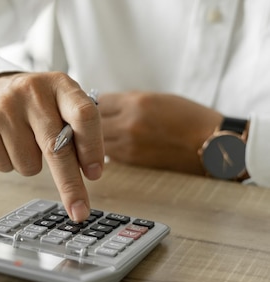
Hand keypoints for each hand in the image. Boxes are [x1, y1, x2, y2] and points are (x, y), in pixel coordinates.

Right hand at [0, 72, 103, 220]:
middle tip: (79, 211)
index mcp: (59, 85)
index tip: (94, 175)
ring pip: (29, 164)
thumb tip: (88, 171)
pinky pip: (4, 166)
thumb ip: (76, 130)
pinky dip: (8, 163)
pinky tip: (5, 143)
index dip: (92, 148)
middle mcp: (32, 92)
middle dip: (70, 186)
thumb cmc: (32, 104)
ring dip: (30, 164)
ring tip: (23, 141)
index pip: (83, 115)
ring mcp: (4, 107)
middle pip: (57, 148)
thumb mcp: (59, 103)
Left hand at [98, 92, 221, 174]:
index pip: (99, 101)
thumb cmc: (189, 118)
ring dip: (96, 139)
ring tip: (103, 136)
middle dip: (91, 122)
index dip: (94, 103)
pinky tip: (116, 147)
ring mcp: (128, 146)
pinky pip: (109, 155)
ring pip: (97, 142)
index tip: (93, 105)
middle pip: (92, 123)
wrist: (211, 145)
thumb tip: (103, 104)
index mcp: (136, 103)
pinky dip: (108, 150)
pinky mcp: (131, 162)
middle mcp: (128, 124)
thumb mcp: (158, 99)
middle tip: (94, 122)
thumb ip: (129, 102)